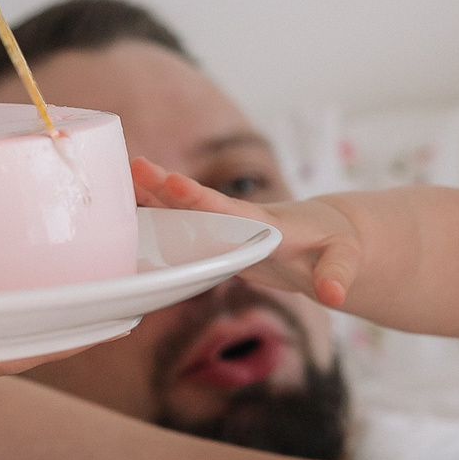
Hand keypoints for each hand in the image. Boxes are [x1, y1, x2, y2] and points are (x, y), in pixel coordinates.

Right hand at [131, 156, 361, 306]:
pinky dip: (155, 223)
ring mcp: (224, 230)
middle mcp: (237, 220)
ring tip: (114, 185)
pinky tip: (124, 222)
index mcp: (264, 222)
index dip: (199, 197)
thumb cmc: (337, 244)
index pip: (226, 207)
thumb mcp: (345, 256)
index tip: (173, 181)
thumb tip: (335, 295)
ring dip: (151, 199)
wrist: (327, 239)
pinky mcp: (217, 244)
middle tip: (132, 165)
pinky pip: (181, 231)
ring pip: (180, 213)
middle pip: (194, 202)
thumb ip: (338, 272)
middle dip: (164, 185)